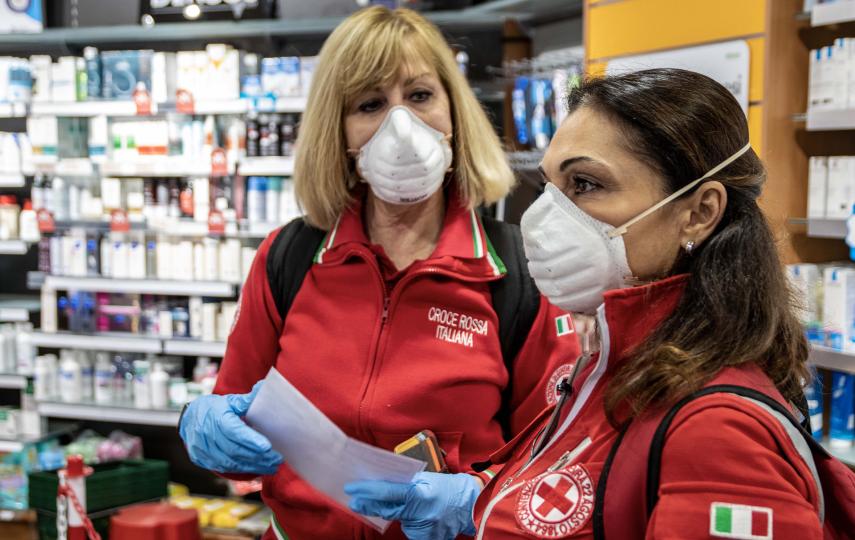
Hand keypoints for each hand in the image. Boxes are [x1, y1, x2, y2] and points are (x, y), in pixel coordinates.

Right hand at [179, 381, 282, 474]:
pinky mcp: (200, 459)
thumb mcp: (231, 401)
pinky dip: (241, 469)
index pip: (235, 431)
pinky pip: (223, 467)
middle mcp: (207, 434)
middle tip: (276, 459)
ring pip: (230, 462)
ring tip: (271, 467)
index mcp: (217, 417)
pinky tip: (255, 468)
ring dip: (252, 466)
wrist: (191, 417)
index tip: (267, 447)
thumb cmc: (216, 408)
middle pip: (235, 450)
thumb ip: (248, 399)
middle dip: (257, 456)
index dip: (251, 440)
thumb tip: (264, 387)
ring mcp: (202, 448)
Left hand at [345, 472, 481, 539]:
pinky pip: (410, 531)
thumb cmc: (447, 488)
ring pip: (400, 521)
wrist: (471, 505)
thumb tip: (380, 485)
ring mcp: (424, 530)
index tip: (351, 489)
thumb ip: (405, 483)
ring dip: (399, 514)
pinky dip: (412, 523)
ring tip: (417, 506)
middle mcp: (420, 513)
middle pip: (387, 510)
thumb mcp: (426, 479)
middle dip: (369, 506)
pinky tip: (423, 517)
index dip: (367, 491)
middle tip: (355, 501)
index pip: (387, 492)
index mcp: (420, 494)